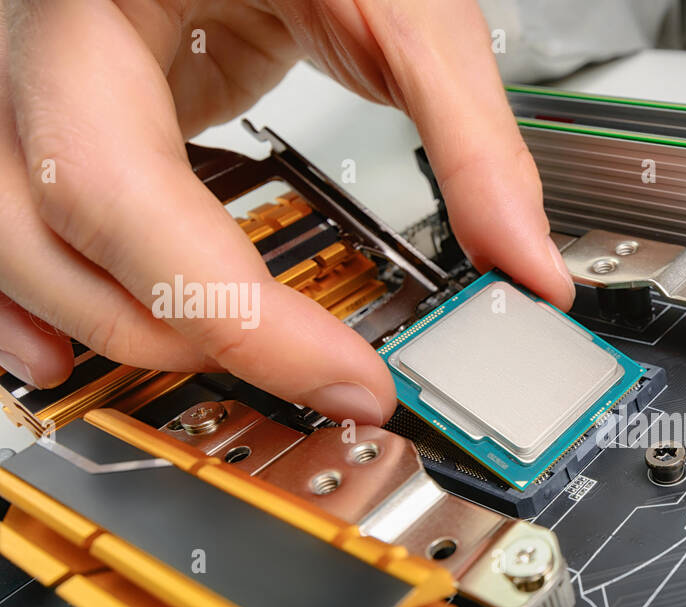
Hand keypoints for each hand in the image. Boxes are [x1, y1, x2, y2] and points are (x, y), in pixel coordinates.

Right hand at [0, 0, 572, 424]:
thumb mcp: (401, 0)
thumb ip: (469, 138)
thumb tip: (523, 260)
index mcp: (93, 0)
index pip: (123, 190)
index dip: (235, 313)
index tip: (351, 377)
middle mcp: (31, 41)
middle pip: (45, 231)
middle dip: (182, 332)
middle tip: (318, 378)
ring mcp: (27, 74)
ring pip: (8, 241)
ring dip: (105, 330)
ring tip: (215, 373)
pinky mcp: (56, 104)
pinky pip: (11, 216)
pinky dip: (39, 298)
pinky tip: (75, 349)